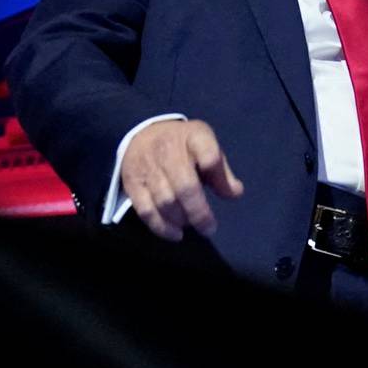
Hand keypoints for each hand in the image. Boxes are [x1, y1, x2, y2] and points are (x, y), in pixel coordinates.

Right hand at [120, 119, 244, 240]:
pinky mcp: (132, 183)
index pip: (209, 154)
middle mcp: (169, 151)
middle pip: (185, 186)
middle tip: (209, 228)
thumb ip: (221, 171)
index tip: (230, 194)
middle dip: (199, 212)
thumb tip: (235, 193)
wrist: (143, 134)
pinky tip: (174, 234)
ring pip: (165, 201)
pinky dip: (161, 227)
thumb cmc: (183, 145)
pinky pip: (146, 210)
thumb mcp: (207, 146)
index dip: (218, 175)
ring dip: (181, 220)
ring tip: (192, 225)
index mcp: (195, 137)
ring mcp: (147, 167)